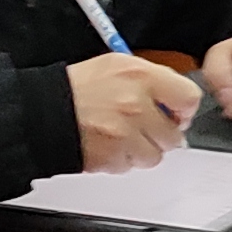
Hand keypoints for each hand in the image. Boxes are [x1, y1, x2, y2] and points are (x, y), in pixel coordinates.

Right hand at [67, 53, 200, 171]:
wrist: (42, 111)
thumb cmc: (76, 88)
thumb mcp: (116, 66)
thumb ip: (151, 78)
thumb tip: (175, 96)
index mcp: (141, 77)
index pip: (189, 98)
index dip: (184, 109)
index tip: (177, 112)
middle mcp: (136, 106)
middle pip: (174, 134)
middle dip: (162, 134)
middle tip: (146, 127)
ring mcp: (124, 134)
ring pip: (155, 156)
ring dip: (143, 150)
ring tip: (124, 137)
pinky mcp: (110, 158)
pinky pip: (130, 166)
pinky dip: (121, 160)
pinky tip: (108, 145)